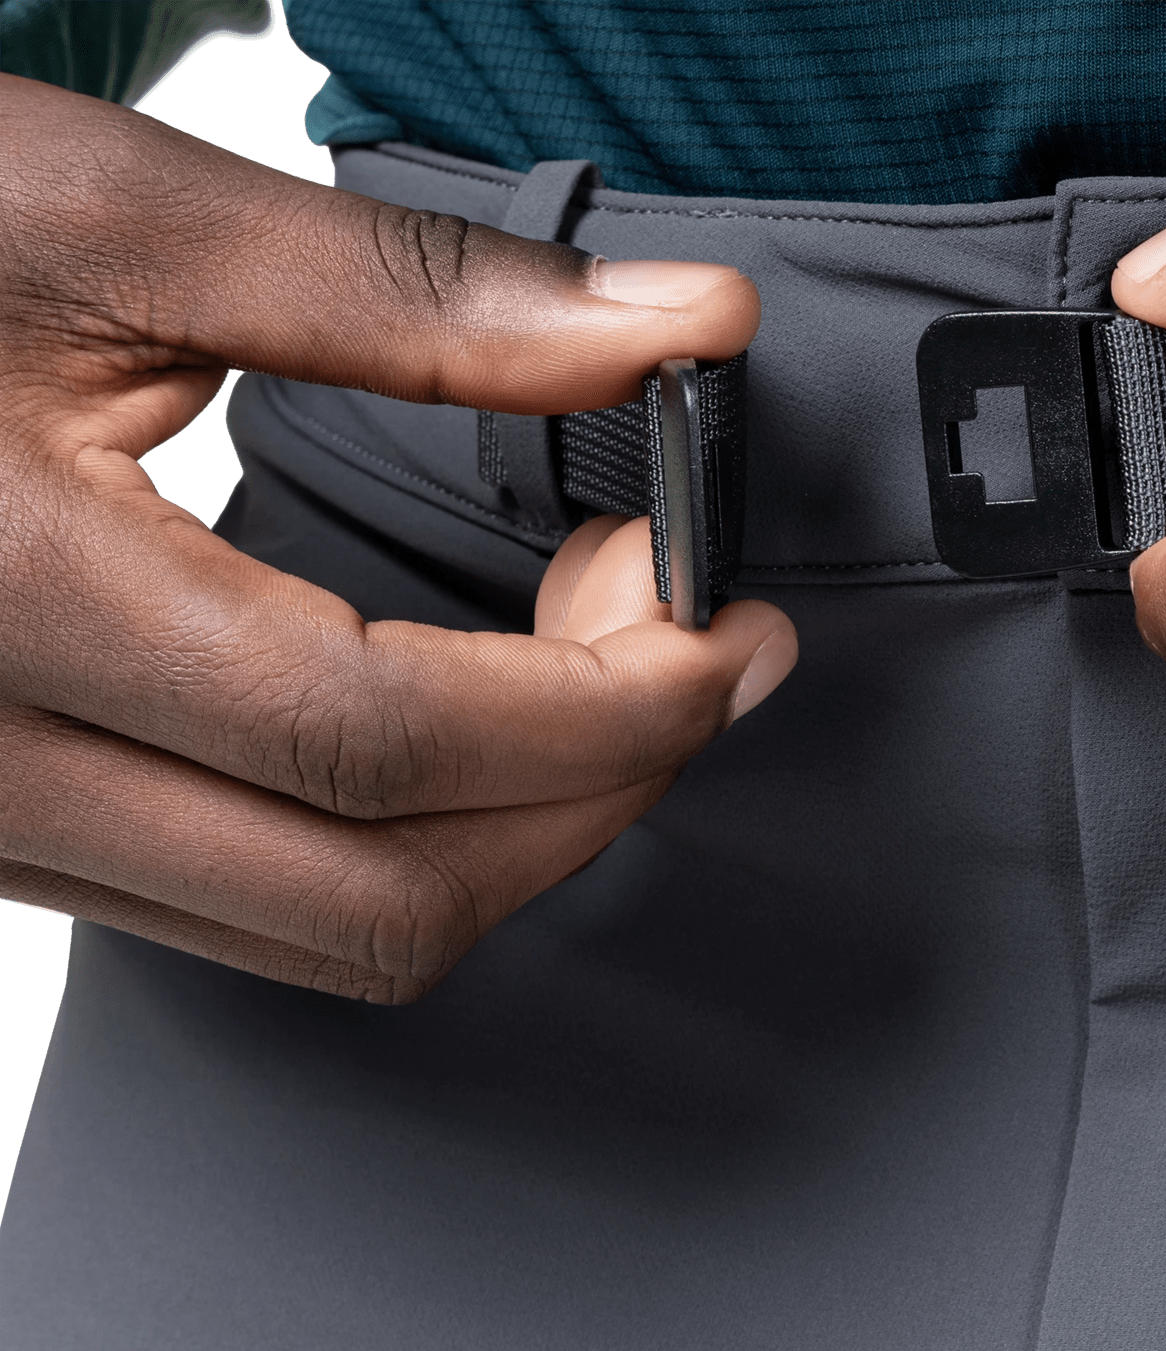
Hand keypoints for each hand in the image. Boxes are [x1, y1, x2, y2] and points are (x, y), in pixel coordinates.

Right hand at [0, 76, 793, 1002]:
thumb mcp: (106, 218)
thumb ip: (413, 291)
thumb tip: (676, 334)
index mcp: (13, 600)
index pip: (383, 740)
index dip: (601, 703)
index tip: (721, 630)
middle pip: (387, 899)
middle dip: (594, 793)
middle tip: (688, 656)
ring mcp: (1, 834)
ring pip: (340, 944)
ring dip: (522, 837)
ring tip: (595, 675)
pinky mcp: (25, 843)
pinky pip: (274, 921)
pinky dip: (420, 850)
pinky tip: (471, 728)